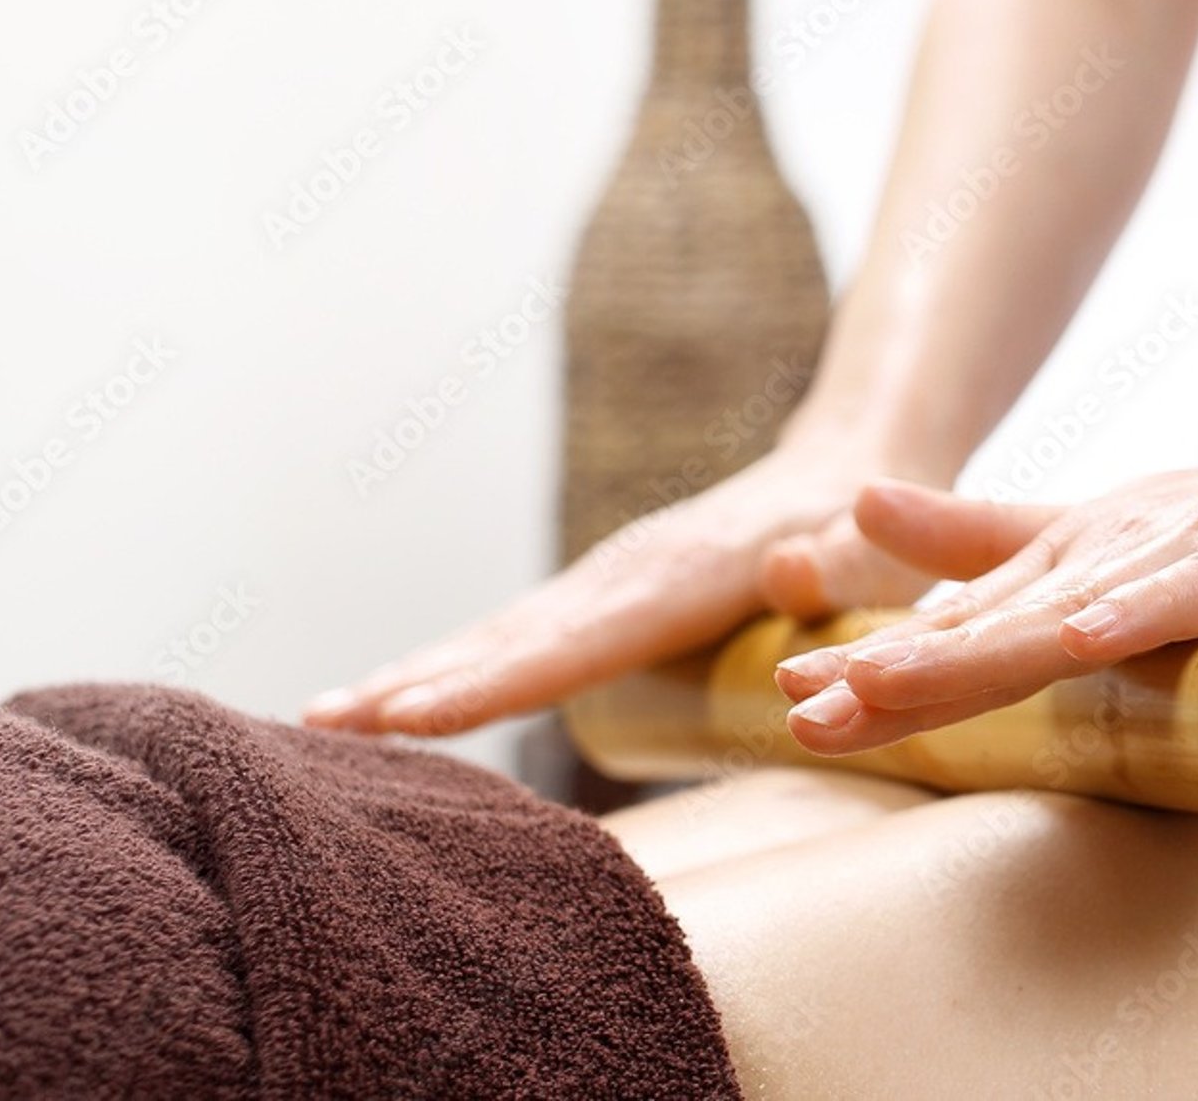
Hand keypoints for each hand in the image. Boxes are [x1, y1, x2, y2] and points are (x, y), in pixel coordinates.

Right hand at [303, 441, 938, 735]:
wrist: (847, 469)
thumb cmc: (868, 533)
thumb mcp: (875, 550)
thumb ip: (842, 564)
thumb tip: (788, 569)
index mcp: (679, 576)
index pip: (574, 642)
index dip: (492, 681)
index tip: (409, 713)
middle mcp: (626, 572)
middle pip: (509, 637)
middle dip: (416, 681)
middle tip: (322, 727)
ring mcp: (609, 578)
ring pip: (499, 633)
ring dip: (413, 673)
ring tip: (325, 721)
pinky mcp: (607, 591)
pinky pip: (519, 636)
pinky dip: (452, 666)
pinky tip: (400, 699)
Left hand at [775, 398, 1197, 753]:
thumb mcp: (1117, 540)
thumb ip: (996, 537)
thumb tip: (869, 511)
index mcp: (1079, 555)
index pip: (966, 624)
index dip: (883, 662)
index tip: (788, 696)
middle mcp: (1117, 545)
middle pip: (993, 620)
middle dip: (896, 668)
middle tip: (800, 707)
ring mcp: (1193, 546)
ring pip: (1071, 604)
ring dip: (979, 645)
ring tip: (887, 681)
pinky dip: (1141, 608)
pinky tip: (1084, 632)